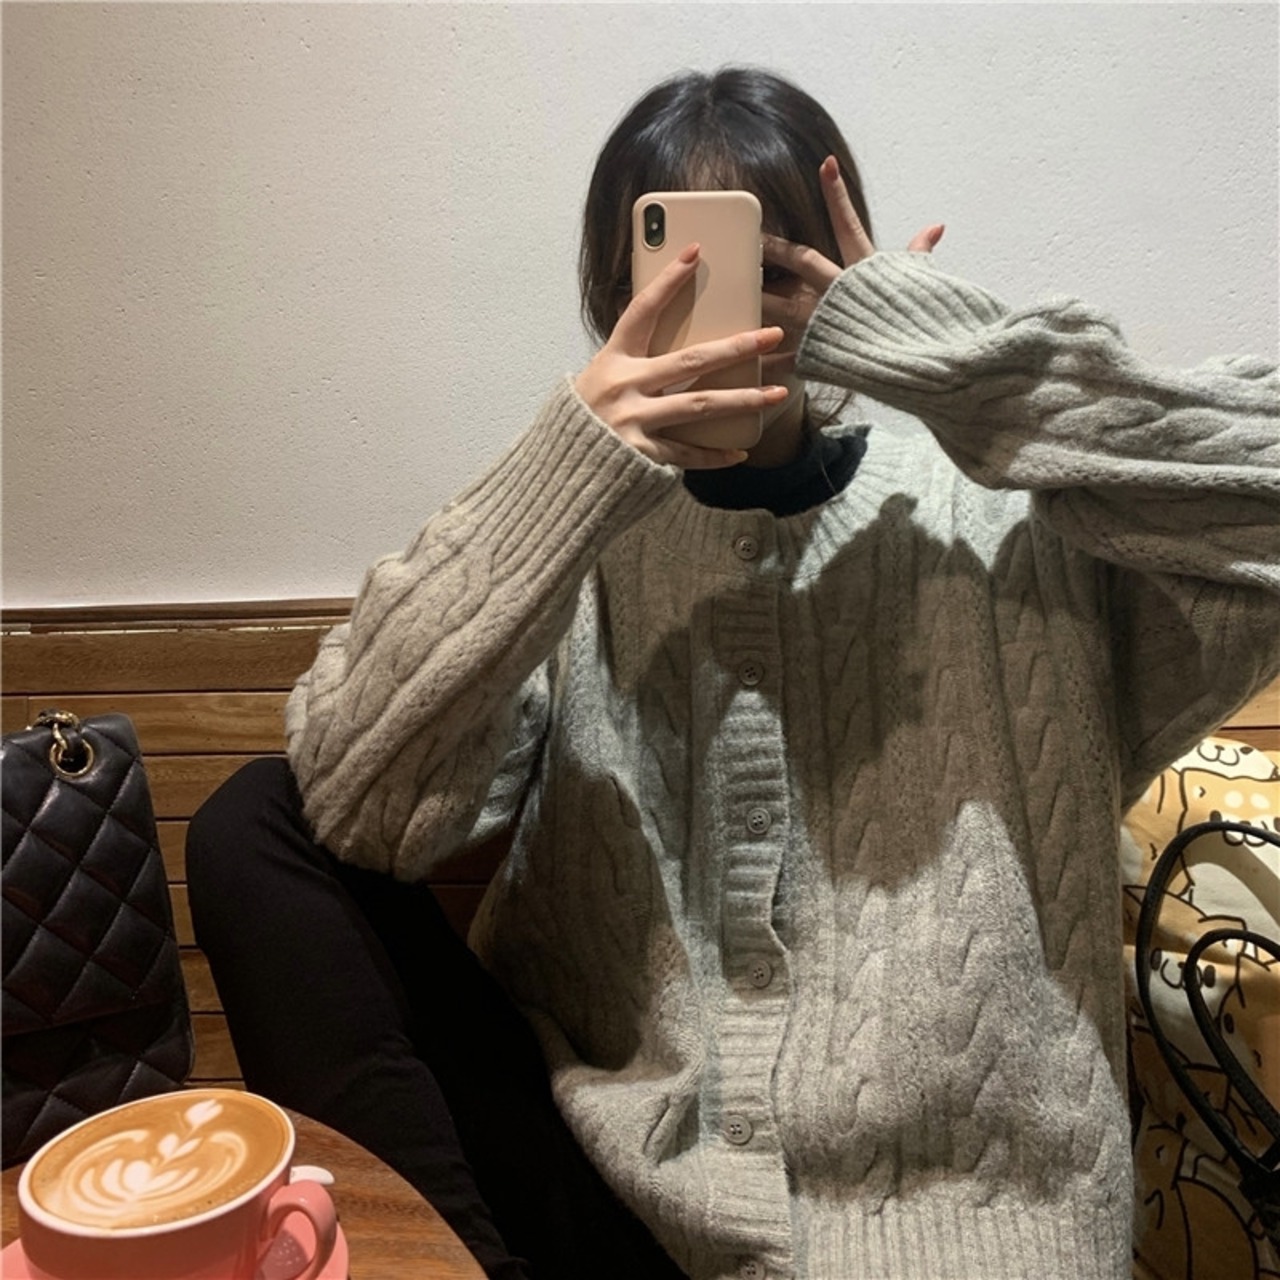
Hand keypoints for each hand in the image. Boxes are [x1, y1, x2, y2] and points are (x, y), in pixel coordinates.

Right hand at [575, 243, 789, 468]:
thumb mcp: (597, 379)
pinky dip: (714, 454)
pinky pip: (686, 453)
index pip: (643, 311)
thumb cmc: (580, 419)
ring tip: (777, 393)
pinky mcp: (640, 455)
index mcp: (612, 360)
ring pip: (700, 406)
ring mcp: (632, 421)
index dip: (668, 281)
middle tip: (771, 335)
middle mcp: (624, 387)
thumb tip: (667, 338)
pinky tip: (740, 450)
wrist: (556, 469)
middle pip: (691, 361)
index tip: (695, 253)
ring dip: (743, 399)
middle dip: (736, 347)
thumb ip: (630, 362)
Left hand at [761, 156, 943, 372]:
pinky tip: (743, 357)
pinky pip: (785, 357)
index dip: (837, 195)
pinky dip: (765, 359)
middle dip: (775, 246)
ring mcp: (825, 323)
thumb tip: (936, 227)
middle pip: (801, 260)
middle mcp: (839, 293)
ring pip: (781, 306)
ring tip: (731, 290)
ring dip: (756, 298)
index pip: (848, 225)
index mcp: (863, 273)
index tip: (824, 164)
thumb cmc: (920, 323)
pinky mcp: (817, 354)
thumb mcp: (920, 283)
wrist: (920, 365)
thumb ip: (919, 254)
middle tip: (752, 236)